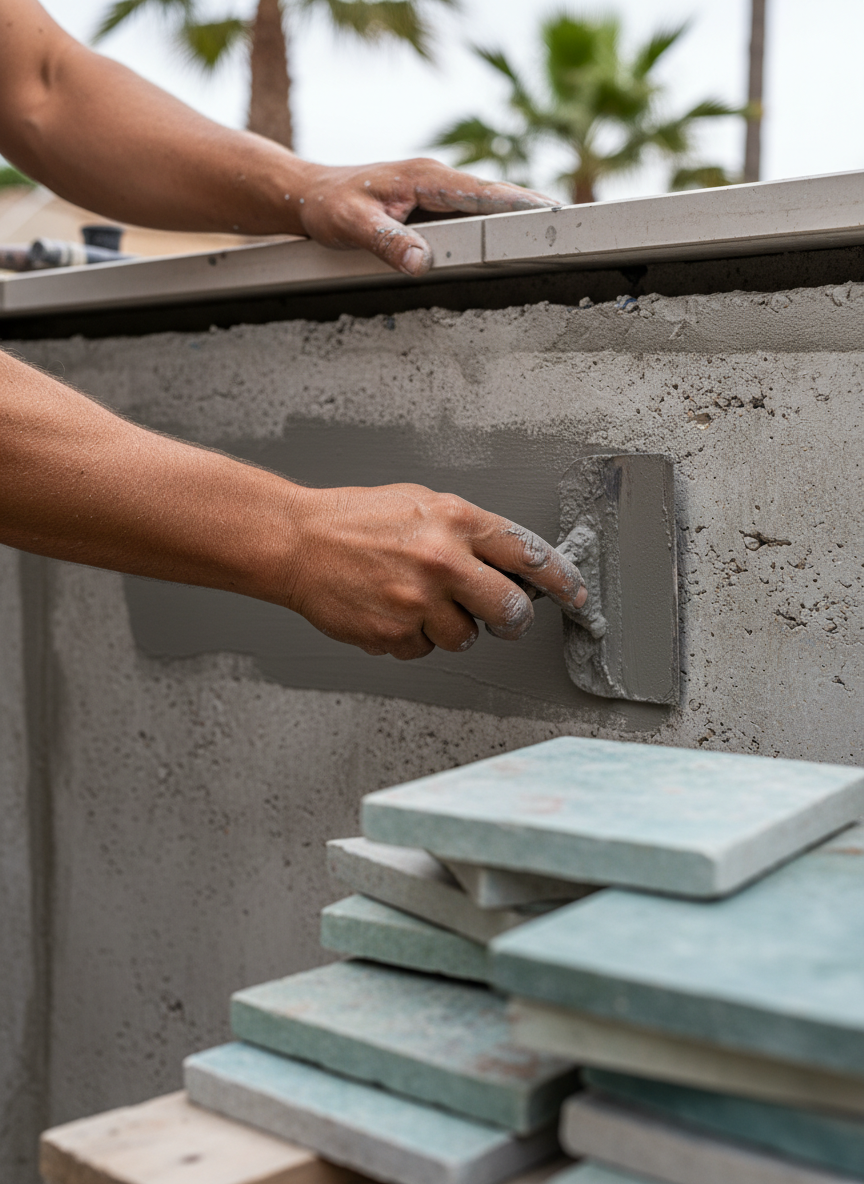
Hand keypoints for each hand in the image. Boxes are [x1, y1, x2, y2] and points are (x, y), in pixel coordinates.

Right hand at [283, 483, 586, 659]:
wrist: (297, 543)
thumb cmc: (357, 520)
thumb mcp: (422, 505)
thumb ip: (470, 532)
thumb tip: (515, 565)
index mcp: (456, 521)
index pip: (531, 555)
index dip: (563, 580)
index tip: (577, 595)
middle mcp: (442, 561)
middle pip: (511, 611)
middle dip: (511, 619)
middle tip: (502, 616)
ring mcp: (418, 601)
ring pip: (467, 639)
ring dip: (453, 627)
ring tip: (420, 600)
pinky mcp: (394, 633)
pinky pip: (425, 650)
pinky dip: (414, 637)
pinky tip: (392, 610)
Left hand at [293, 157, 556, 275]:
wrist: (309, 193)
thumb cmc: (328, 205)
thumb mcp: (352, 226)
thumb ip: (387, 243)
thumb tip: (422, 263)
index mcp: (426, 177)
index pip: (484, 192)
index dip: (519, 205)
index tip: (553, 216)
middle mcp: (438, 178)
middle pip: (496, 196)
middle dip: (533, 210)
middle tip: (571, 230)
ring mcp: (437, 190)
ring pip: (487, 205)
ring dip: (518, 218)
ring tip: (555, 239)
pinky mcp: (434, 203)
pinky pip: (472, 214)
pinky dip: (495, 225)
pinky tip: (512, 243)